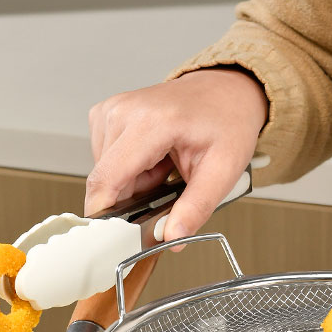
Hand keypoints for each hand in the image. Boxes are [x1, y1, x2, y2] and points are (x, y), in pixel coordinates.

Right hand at [85, 68, 268, 240]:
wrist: (226, 91)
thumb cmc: (227, 123)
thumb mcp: (223, 171)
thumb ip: (196, 208)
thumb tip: (172, 238)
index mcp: (152, 123)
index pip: (107, 179)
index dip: (104, 215)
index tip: (110, 240)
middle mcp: (124, 111)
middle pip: (105, 180)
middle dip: (132, 197)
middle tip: (168, 186)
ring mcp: (112, 109)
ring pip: (105, 172)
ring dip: (133, 182)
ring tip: (165, 167)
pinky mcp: (106, 113)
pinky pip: (106, 158)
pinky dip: (129, 168)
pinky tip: (154, 157)